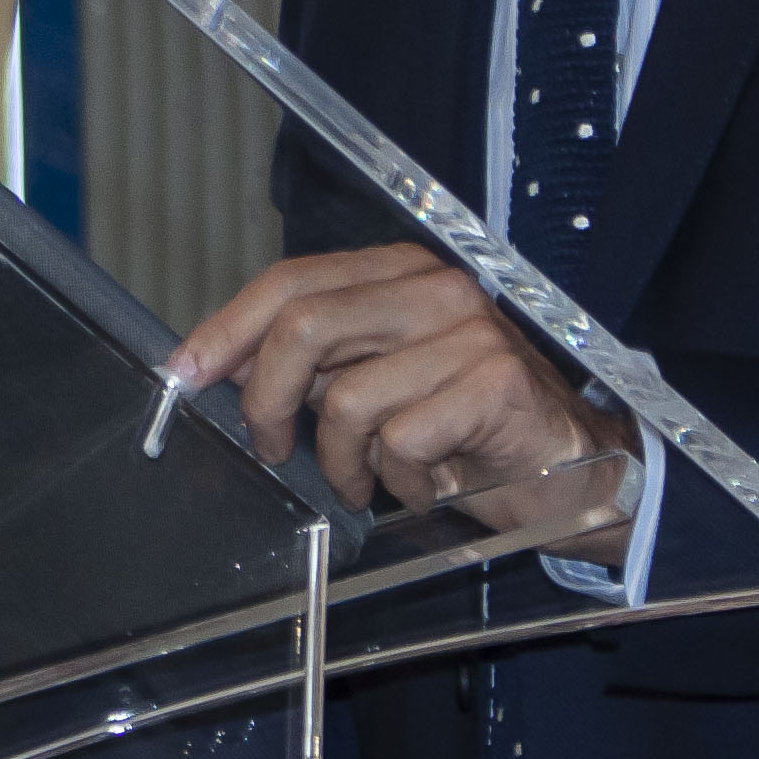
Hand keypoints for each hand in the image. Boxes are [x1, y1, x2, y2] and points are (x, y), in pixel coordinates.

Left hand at [172, 247, 636, 564]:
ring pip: (347, 398)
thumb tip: (224, 368)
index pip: (292, 281)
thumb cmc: (466, 431)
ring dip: (341, 461)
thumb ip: (318, 364)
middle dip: (266, 399)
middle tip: (271, 450)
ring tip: (369, 478)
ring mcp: (469, 332)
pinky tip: (425, 485)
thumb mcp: (380, 384)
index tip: (185, 373)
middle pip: (304, 325)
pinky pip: (400, 441)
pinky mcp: (494, 383)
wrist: (573, 470)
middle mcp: (435, 289)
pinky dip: (399, 482)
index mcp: (399, 273)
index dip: (227, 327)